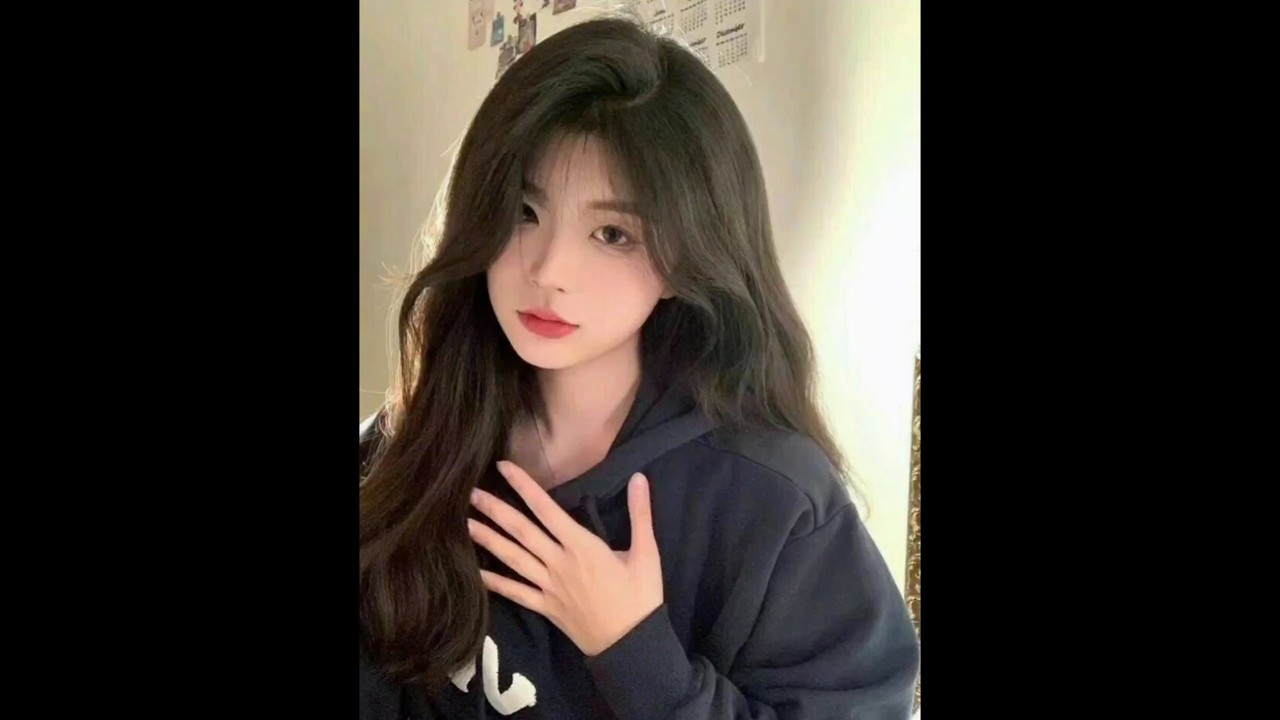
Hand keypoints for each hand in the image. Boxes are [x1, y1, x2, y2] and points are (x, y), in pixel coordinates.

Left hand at [468, 460, 663, 656]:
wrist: (631, 644)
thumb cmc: (640, 597)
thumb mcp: (647, 553)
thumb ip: (640, 514)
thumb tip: (639, 478)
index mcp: (582, 547)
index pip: (547, 510)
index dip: (524, 487)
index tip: (504, 467)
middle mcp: (559, 563)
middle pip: (522, 532)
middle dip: (495, 510)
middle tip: (471, 492)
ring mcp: (549, 587)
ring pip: (513, 559)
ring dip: (488, 540)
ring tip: (465, 524)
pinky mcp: (545, 607)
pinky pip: (515, 593)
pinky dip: (495, 583)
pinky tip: (476, 572)